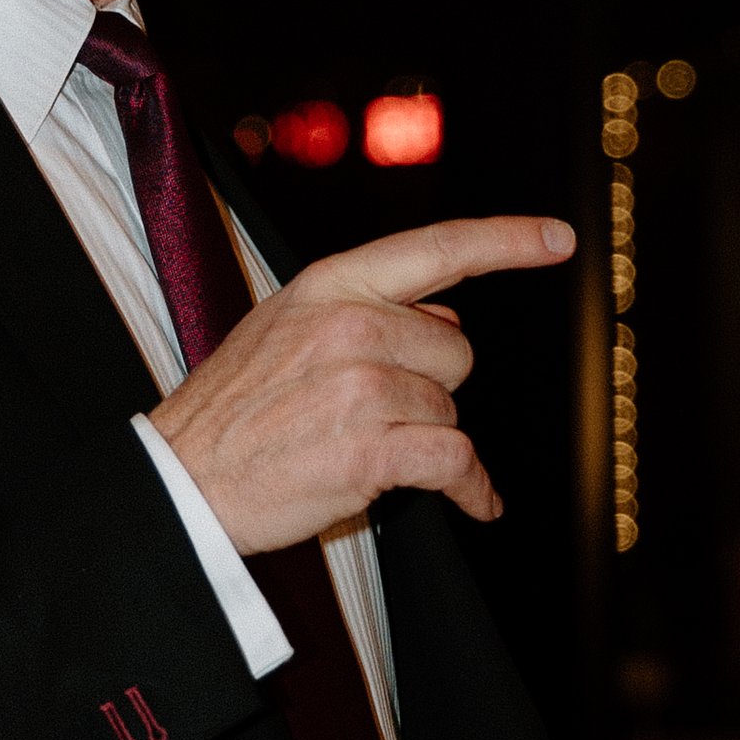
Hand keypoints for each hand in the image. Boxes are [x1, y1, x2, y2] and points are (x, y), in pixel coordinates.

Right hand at [147, 215, 574, 555]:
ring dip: (425, 436)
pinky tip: (474, 500)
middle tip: (370, 407)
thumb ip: (363, 310)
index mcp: (329, 283)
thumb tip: (445, 316)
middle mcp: (349, 324)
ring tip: (366, 448)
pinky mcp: (370, 451)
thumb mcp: (284, 327)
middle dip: (432, 383)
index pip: (436, 247)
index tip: (559, 239)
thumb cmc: (234, 409)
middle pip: (457, 349)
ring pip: (451, 408)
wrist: (180, 479)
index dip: (506, 240)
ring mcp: (361, 387)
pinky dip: (472, 488)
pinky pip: (456, 462)